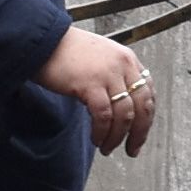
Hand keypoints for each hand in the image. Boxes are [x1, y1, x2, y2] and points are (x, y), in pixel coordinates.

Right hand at [40, 25, 155, 155]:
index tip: (140, 134)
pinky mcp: (90, 83)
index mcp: (128, 60)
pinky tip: (96, 139)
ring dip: (117, 137)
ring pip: (125, 115)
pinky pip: (103, 116)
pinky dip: (102, 132)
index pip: (148, 93)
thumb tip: (122, 108)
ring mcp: (108, 74)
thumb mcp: (101, 59)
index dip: (147, 118)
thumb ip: (115, 78)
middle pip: (143, 106)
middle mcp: (123, 65)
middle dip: (139, 133)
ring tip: (107, 148)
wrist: (42, 40)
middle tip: (132, 150)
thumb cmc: (67, 53)